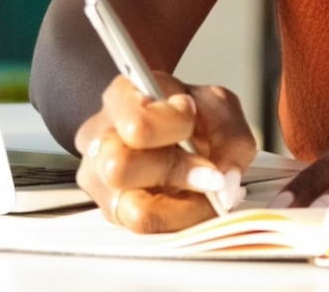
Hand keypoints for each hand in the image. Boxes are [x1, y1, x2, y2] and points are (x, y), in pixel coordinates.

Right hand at [73, 72, 256, 231]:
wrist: (167, 118)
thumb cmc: (186, 109)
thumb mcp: (216, 104)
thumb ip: (229, 134)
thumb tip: (226, 180)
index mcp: (121, 99)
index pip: (137, 125)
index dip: (174, 125)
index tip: (192, 116)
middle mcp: (99, 140)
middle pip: (120, 169)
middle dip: (176, 172)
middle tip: (210, 171)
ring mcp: (100, 180)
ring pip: (133, 211)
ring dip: (182, 206)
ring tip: (205, 191)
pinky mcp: (112, 211)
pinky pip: (145, 230)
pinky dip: (179, 220)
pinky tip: (192, 201)